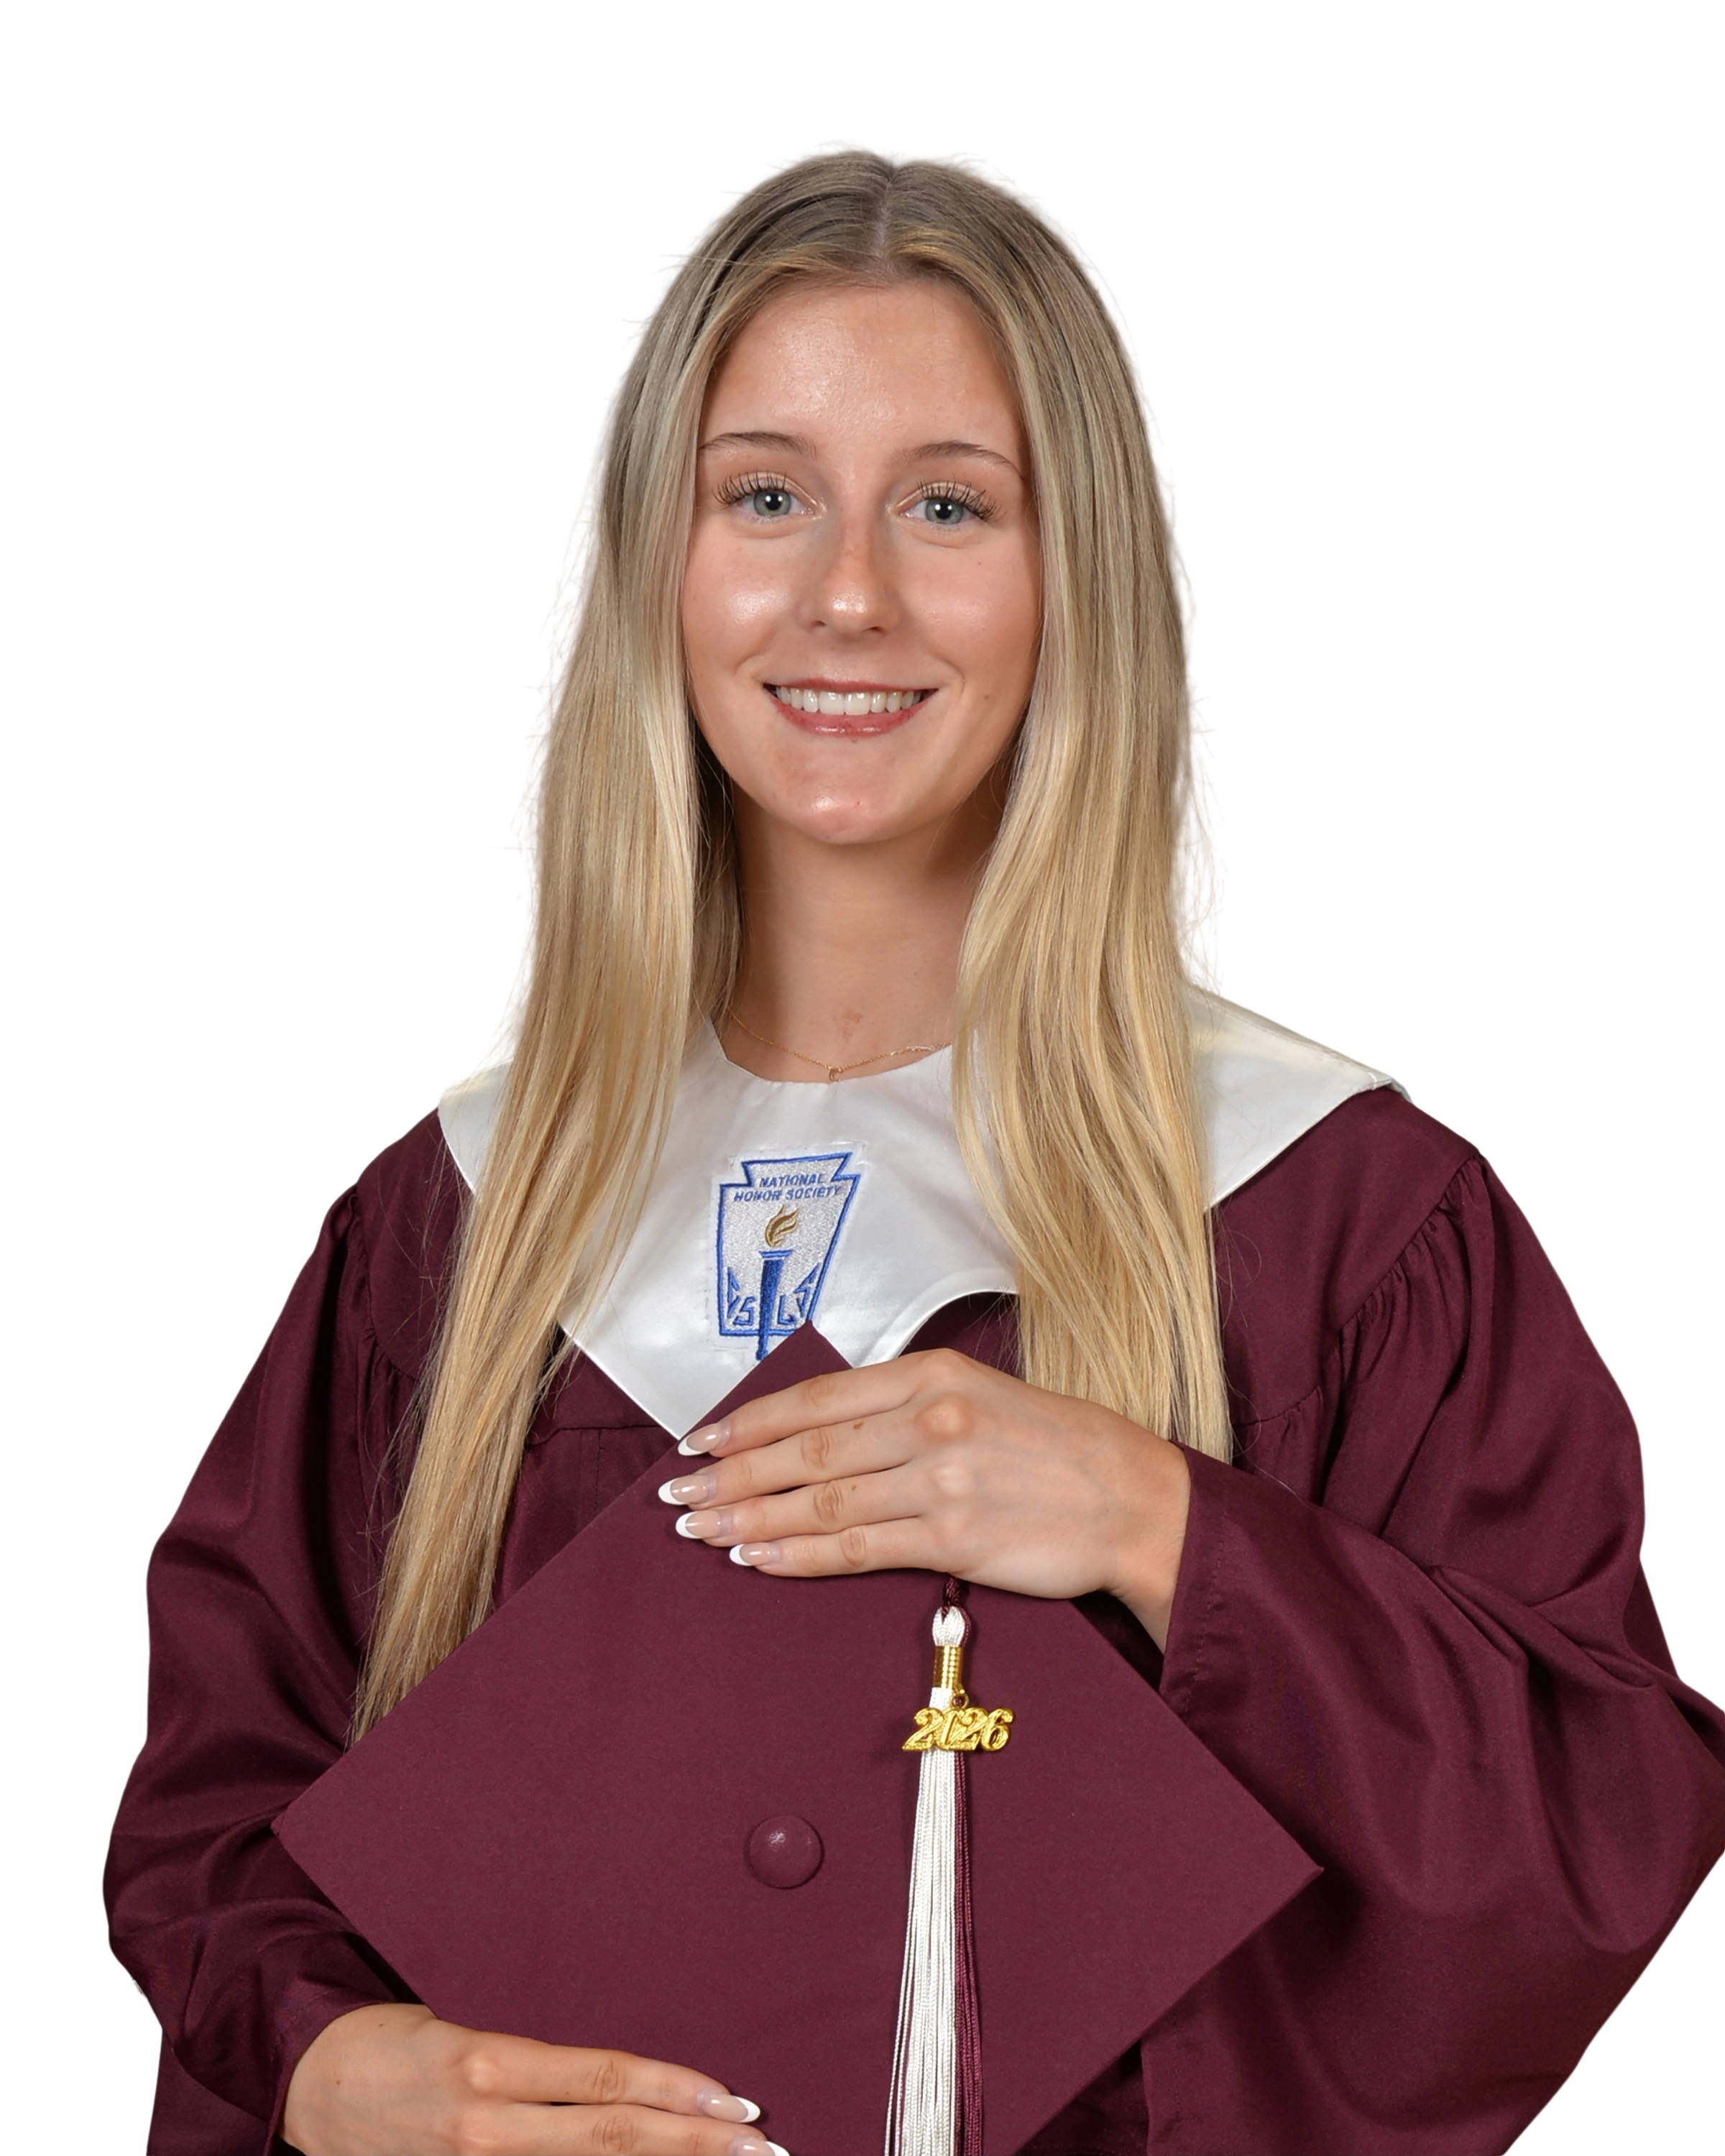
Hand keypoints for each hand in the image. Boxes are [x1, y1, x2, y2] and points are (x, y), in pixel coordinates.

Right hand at [281, 2003, 783, 2155]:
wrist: (304, 2084)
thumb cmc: (392, 2043)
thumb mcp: (467, 2030)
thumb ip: (539, 2064)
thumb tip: (621, 2085)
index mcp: (491, 2063)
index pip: (606, 2081)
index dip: (677, 2093)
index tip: (737, 2103)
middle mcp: (486, 2125)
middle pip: (612, 2139)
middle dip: (696, 2146)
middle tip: (762, 2149)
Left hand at [659, 1349, 1190, 1648]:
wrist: (1132, 1498)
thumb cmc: (1057, 1447)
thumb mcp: (980, 1393)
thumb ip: (905, 1405)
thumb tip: (822, 1430)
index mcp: (931, 1375)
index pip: (816, 1400)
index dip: (749, 1422)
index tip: (700, 1439)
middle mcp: (929, 1421)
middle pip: (805, 1450)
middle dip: (731, 1473)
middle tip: (679, 1492)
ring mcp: (940, 1481)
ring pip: (820, 1501)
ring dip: (751, 1516)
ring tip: (702, 1528)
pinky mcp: (953, 1539)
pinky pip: (855, 1549)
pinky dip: (797, 1554)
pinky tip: (758, 1557)